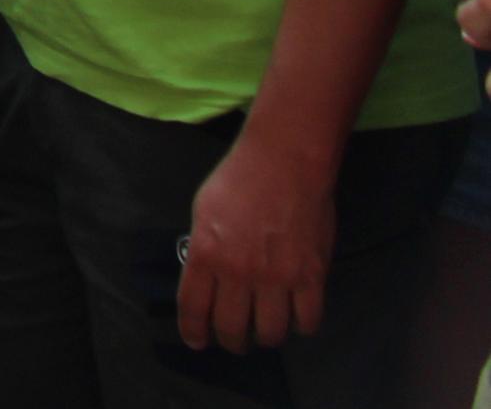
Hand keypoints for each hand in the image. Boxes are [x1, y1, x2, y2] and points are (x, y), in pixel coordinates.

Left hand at [179, 125, 335, 351]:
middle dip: (231, 341)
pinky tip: (296, 318)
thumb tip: (207, 281)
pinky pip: (308, 321)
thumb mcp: (202, 212)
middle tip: (234, 340)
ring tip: (265, 331)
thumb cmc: (237, 181)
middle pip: (232, 328)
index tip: (198, 341)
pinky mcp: (311, 276)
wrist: (284, 163)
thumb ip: (204, 250)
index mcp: (205, 254)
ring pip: (271, 333)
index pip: (193, 309)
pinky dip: (301, 326)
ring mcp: (277, 277)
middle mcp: (239, 271)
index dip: (194, 332)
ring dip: (266, 338)